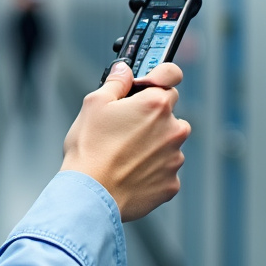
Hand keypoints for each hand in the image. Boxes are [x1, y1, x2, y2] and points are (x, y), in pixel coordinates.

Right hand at [60, 61, 189, 221]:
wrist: (91, 195)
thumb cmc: (90, 150)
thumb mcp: (94, 104)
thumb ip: (116, 82)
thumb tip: (124, 70)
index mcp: (155, 104)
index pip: (171, 77)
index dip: (159, 77)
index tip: (151, 81)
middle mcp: (173, 130)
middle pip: (169, 114)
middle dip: (152, 117)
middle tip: (125, 127)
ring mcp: (175, 159)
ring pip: (168, 144)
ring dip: (153, 145)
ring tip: (124, 154)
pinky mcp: (171, 184)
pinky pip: (165, 171)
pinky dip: (152, 170)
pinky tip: (129, 172)